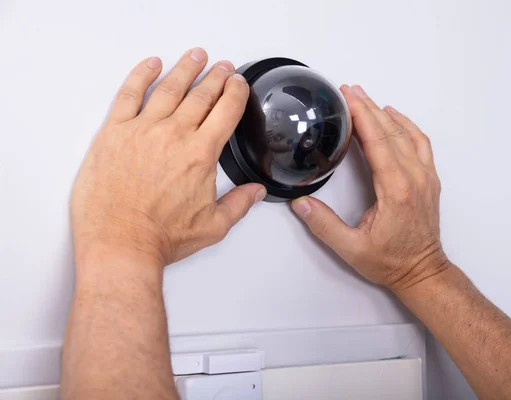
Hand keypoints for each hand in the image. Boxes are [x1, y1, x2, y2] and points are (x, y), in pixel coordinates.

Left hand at [71, 49, 265, 267]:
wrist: (120, 243)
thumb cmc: (161, 236)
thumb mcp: (213, 226)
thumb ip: (239, 204)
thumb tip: (256, 192)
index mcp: (201, 154)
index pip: (226, 111)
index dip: (236, 93)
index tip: (239, 83)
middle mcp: (174, 135)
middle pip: (201, 95)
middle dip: (216, 77)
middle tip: (223, 67)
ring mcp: (142, 130)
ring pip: (170, 88)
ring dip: (186, 69)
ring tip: (196, 56)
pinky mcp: (114, 132)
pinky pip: (129, 94)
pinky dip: (142, 75)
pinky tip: (152, 65)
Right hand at [291, 85, 448, 291]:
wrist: (423, 272)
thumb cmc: (393, 262)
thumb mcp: (352, 249)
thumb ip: (324, 225)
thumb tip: (301, 204)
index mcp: (396, 190)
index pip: (378, 141)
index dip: (362, 115)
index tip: (348, 97)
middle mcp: (414, 178)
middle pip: (391, 131)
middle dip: (369, 107)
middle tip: (350, 90)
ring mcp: (425, 177)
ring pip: (407, 134)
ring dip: (386, 113)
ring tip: (366, 99)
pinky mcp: (429, 180)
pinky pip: (421, 143)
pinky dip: (407, 125)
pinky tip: (395, 118)